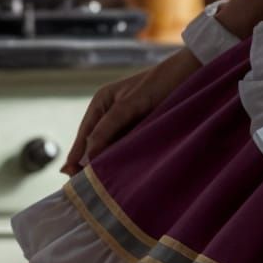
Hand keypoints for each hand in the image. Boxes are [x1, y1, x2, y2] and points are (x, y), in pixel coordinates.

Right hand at [65, 48, 203, 175]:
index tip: (69, 176)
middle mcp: (111, 113)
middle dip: (89, 163)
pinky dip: (125, 159)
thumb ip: (108, 128)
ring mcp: (127, 122)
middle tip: (84, 188)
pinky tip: (123, 175)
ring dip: (108, 163)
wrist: (192, 74)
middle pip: (96, 144)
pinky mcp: (144, 129)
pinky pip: (129, 147)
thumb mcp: (130, 104)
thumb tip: (88, 156)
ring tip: (100, 186)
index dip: (76, 156)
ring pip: (112, 148)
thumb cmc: (160, 83)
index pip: (84, 135)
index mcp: (101, 103)